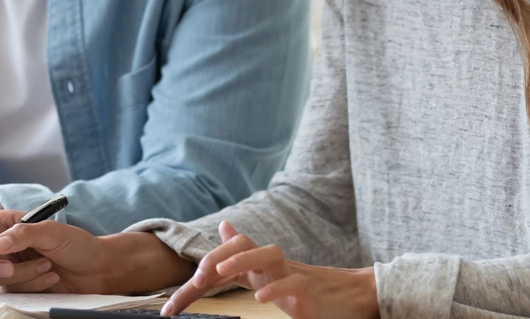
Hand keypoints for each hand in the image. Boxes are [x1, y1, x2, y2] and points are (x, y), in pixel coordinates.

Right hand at [0, 210, 192, 294]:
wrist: (97, 270)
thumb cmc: (77, 244)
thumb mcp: (52, 232)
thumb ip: (23, 234)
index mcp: (6, 223)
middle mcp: (3, 244)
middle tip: (9, 266)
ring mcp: (9, 266)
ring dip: (22, 275)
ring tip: (47, 266)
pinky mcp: (18, 285)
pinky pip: (11, 290)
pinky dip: (31, 285)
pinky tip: (50, 276)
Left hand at [162, 221, 378, 318]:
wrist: (355, 294)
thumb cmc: (311, 287)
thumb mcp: (272, 271)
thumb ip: (246, 254)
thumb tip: (225, 225)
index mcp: (262, 265)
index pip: (225, 259)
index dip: (200, 274)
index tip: (174, 305)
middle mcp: (274, 265)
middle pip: (243, 246)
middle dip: (214, 259)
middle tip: (195, 279)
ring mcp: (293, 274)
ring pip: (269, 254)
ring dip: (242, 259)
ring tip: (218, 272)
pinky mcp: (310, 291)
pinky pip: (293, 284)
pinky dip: (276, 288)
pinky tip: (260, 297)